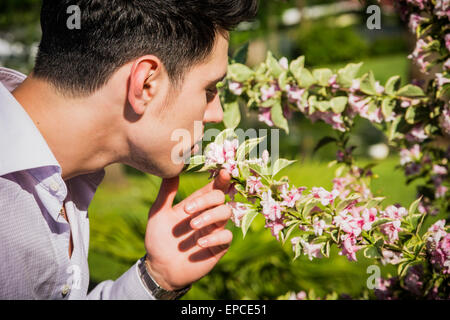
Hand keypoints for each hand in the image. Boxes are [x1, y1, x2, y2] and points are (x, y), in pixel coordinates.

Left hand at [144, 169, 231, 290]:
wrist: (159, 268)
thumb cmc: (158, 240)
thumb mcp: (158, 214)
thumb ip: (166, 193)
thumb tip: (171, 170)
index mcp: (196, 205)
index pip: (212, 188)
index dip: (220, 179)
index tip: (223, 171)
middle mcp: (208, 215)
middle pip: (220, 198)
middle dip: (206, 200)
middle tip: (187, 210)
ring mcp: (214, 231)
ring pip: (226, 214)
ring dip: (210, 216)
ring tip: (192, 226)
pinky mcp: (218, 248)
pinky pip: (226, 237)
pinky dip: (214, 238)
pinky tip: (198, 243)